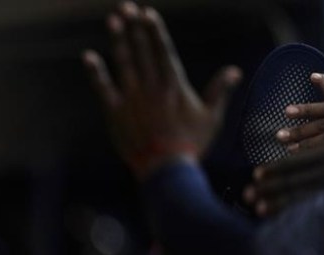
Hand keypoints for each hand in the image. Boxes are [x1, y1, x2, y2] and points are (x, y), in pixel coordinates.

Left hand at [82, 2, 241, 178]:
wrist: (167, 170)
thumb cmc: (191, 145)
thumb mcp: (211, 117)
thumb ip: (220, 90)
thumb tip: (235, 70)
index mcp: (174, 84)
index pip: (162, 50)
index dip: (154, 30)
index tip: (147, 13)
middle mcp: (152, 86)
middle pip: (141, 50)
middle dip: (134, 26)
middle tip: (126, 5)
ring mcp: (132, 98)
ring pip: (124, 63)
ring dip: (118, 40)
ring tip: (113, 20)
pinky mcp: (116, 113)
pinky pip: (103, 89)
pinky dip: (96, 72)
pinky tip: (88, 56)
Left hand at [245, 74, 323, 215]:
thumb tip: (318, 75)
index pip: (297, 160)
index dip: (275, 168)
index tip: (256, 174)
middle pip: (295, 180)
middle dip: (270, 188)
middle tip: (247, 195)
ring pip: (303, 196)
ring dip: (279, 204)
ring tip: (258, 211)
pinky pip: (314, 204)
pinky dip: (297, 211)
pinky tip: (282, 218)